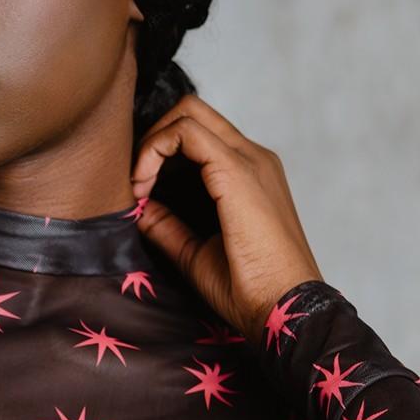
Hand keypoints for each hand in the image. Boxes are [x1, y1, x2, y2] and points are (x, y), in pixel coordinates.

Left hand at [130, 93, 324, 348]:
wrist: (285, 308)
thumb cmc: (249, 289)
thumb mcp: (195, 252)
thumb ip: (167, 225)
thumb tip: (137, 205)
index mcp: (248, 173)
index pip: (198, 133)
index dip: (159, 150)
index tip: (138, 191)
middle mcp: (252, 157)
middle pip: (191, 111)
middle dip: (152, 137)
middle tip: (134, 180)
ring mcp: (249, 160)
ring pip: (187, 113)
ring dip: (152, 142)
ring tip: (137, 186)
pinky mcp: (238, 171)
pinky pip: (186, 133)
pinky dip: (154, 151)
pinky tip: (142, 187)